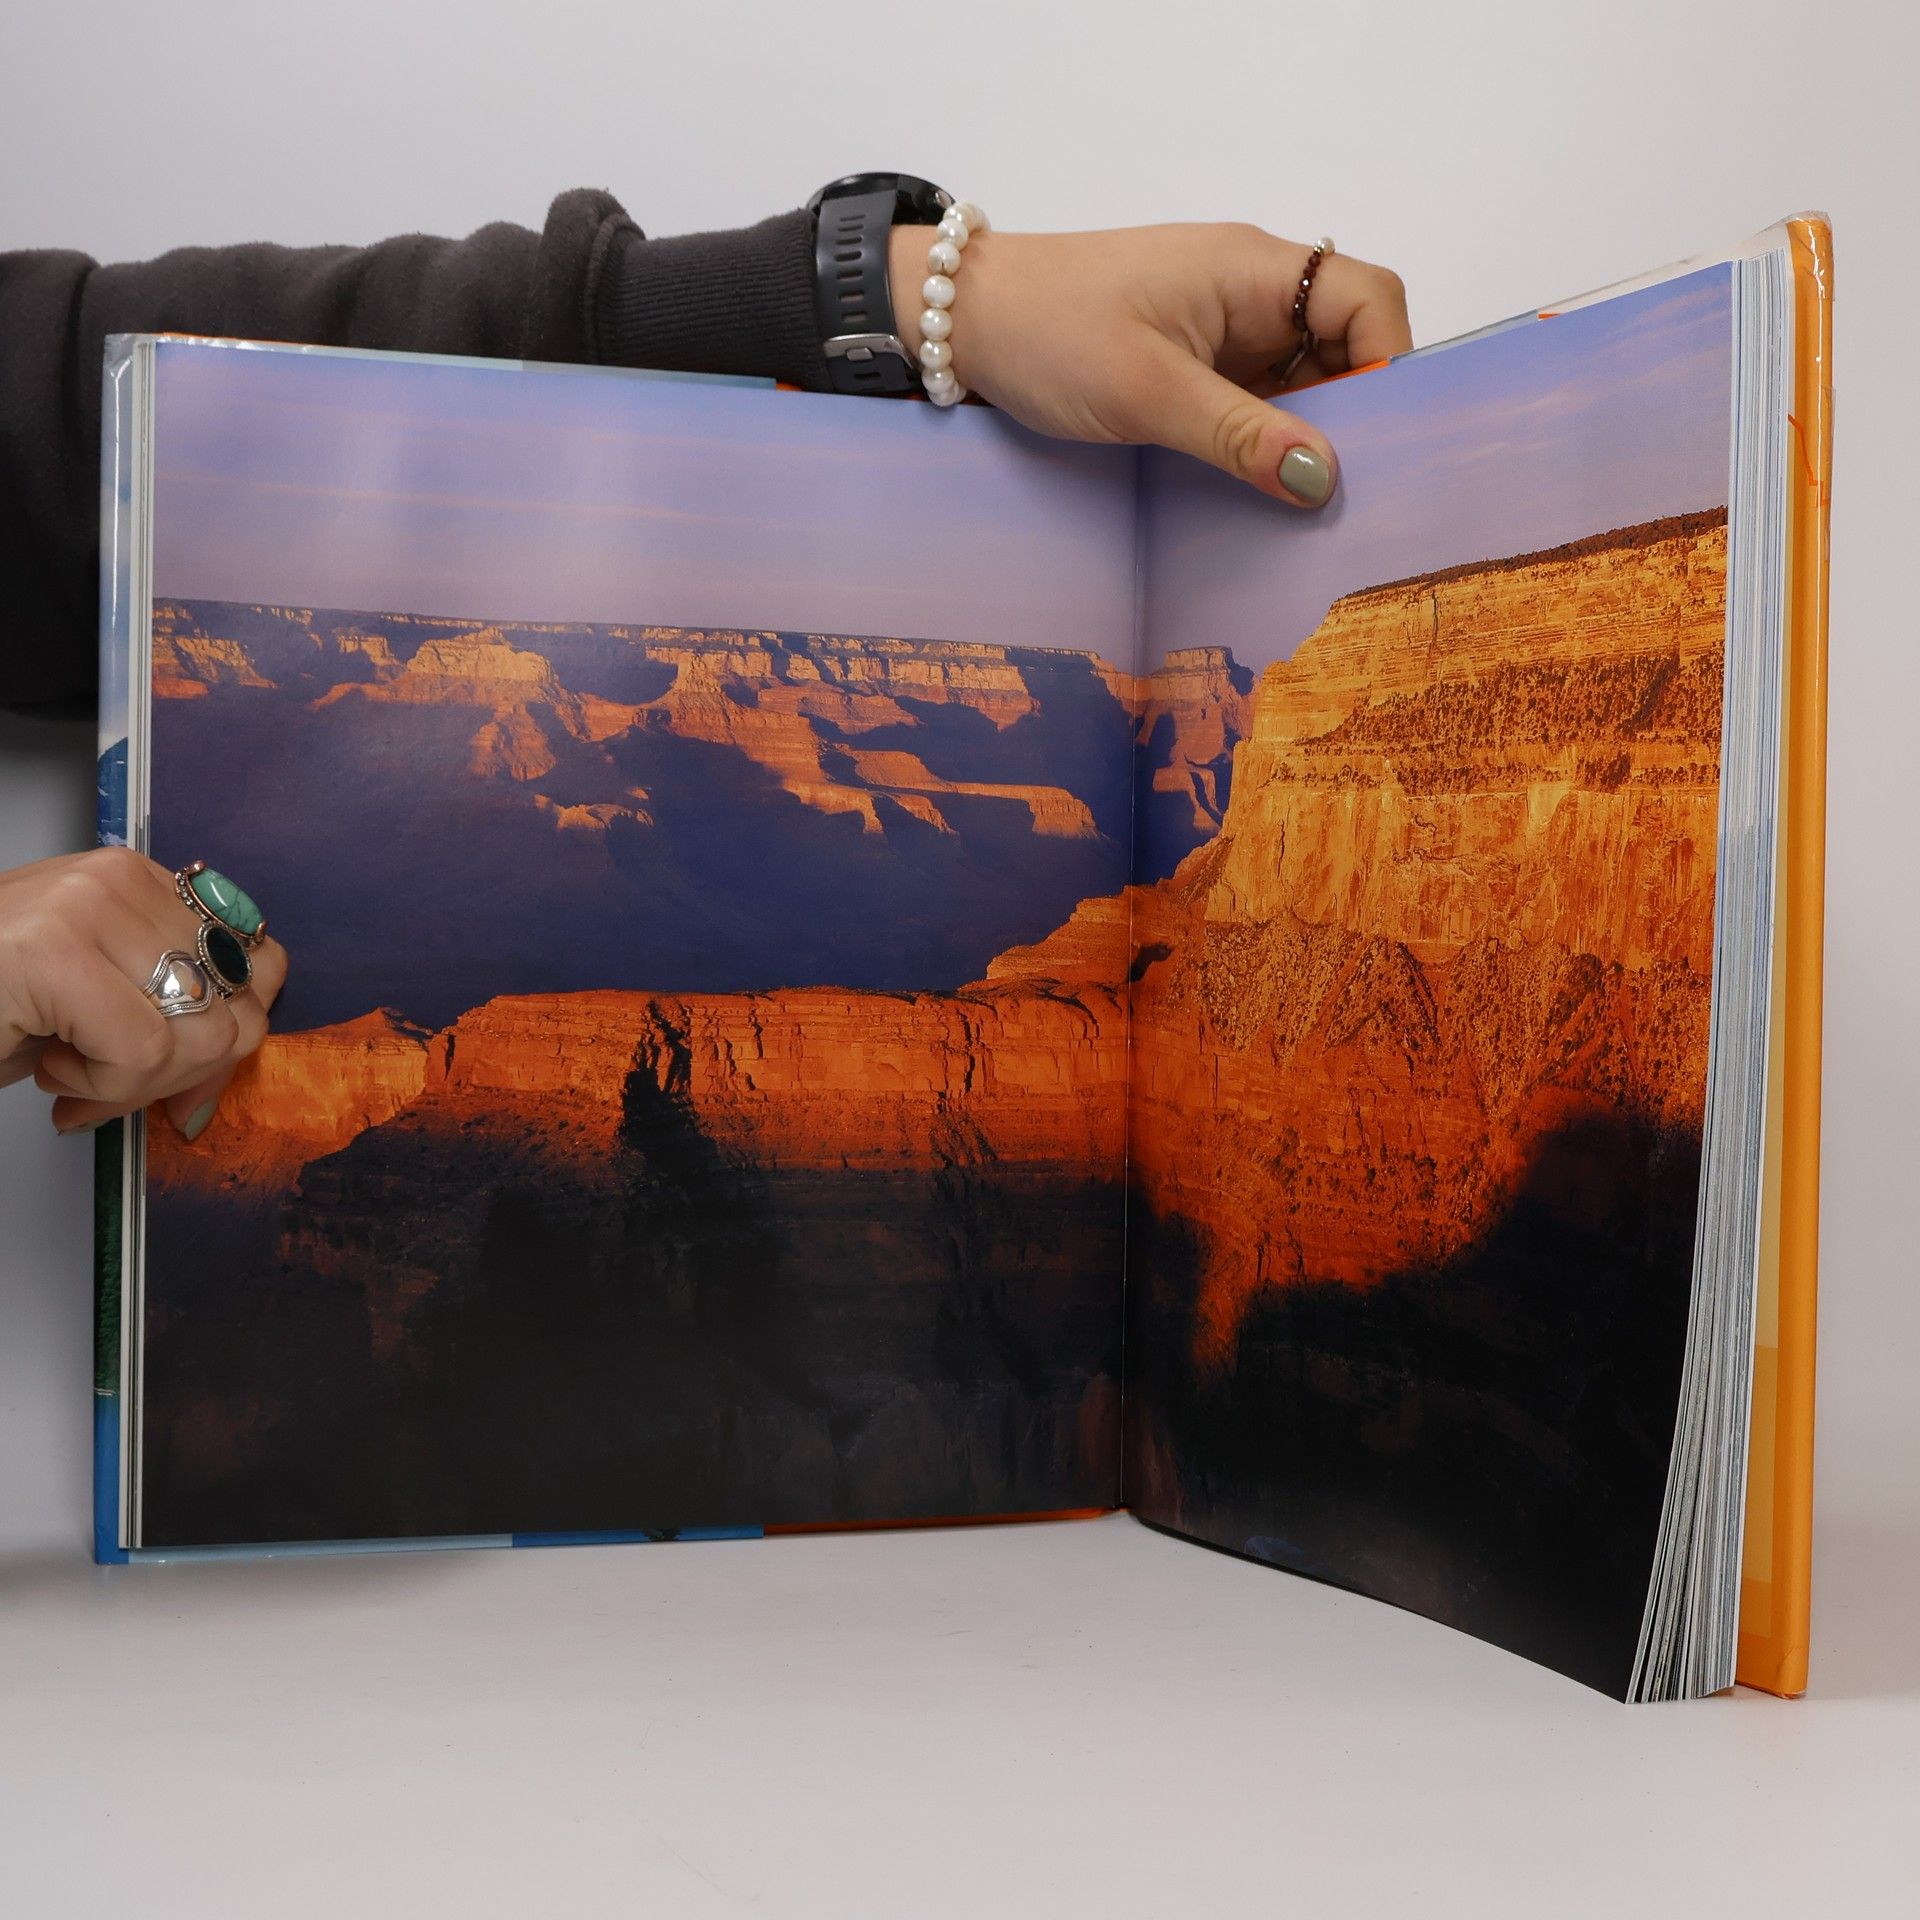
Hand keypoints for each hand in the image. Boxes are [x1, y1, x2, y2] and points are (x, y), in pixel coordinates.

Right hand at [0, 848, 287, 1137]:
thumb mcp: (97, 994)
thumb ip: (174, 1008)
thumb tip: (230, 1062)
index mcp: (138, 881)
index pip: (259, 961)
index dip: (234, 1033)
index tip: (185, 1074)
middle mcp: (118, 880)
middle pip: (238, 1008)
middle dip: (183, 1076)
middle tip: (111, 1087)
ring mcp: (86, 908)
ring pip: (196, 1036)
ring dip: (133, 1086)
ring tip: (67, 1070)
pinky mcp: (53, 952)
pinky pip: (139, 1052)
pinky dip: (100, 1088)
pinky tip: (48, 1069)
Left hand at [890, 221, 1412, 504]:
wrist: (967, 321)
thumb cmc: (1050, 333)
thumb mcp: (1146, 393)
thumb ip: (1239, 436)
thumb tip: (1323, 479)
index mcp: (1253, 271)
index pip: (1367, 299)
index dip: (1388, 365)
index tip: (1377, 444)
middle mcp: (1251, 292)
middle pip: (1345, 344)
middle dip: (1354, 414)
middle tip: (1345, 495)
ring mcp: (1224, 329)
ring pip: (1304, 380)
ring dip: (1308, 437)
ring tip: (1306, 505)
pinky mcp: (1196, 363)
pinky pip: (1258, 400)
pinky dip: (1266, 442)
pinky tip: (1261, 490)